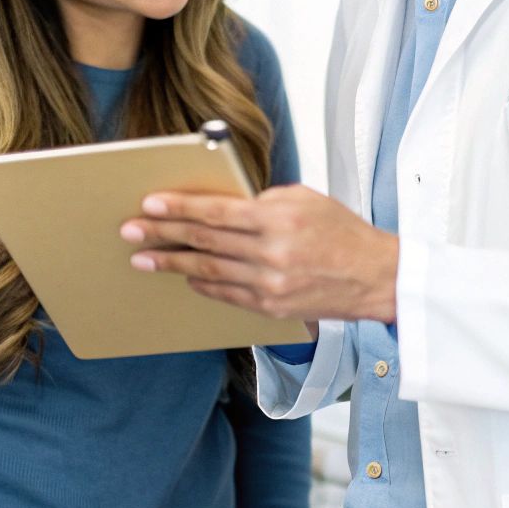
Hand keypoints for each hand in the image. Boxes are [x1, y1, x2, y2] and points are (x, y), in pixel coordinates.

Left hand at [120, 184, 398, 322]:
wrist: (376, 277)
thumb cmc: (342, 232)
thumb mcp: (306, 200)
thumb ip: (262, 202)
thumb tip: (221, 207)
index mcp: (279, 219)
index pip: (216, 212)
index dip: (179, 208)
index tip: (149, 204)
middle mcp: (271, 253)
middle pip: (204, 242)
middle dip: (163, 235)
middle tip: (131, 231)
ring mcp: (270, 284)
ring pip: (208, 272)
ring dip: (172, 264)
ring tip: (144, 258)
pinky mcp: (271, 307)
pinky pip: (226, 294)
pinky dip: (202, 284)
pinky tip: (184, 277)